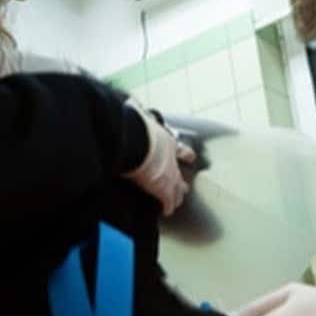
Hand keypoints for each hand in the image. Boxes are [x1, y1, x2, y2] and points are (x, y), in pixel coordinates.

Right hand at [123, 100, 190, 215]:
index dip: (183, 153)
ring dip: (177, 195)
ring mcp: (170, 173)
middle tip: (185, 186)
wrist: (137, 136)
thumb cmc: (134, 124)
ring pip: (177, 188)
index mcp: (164, 138)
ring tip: (177, 202)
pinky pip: (168, 201)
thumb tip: (127, 103)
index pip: (177, 148)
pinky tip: (167, 212)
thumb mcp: (138, 117)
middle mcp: (170, 157)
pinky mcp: (164, 188)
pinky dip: (168, 207)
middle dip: (181, 179)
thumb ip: (135, 113)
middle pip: (179, 170)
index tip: (189, 155)